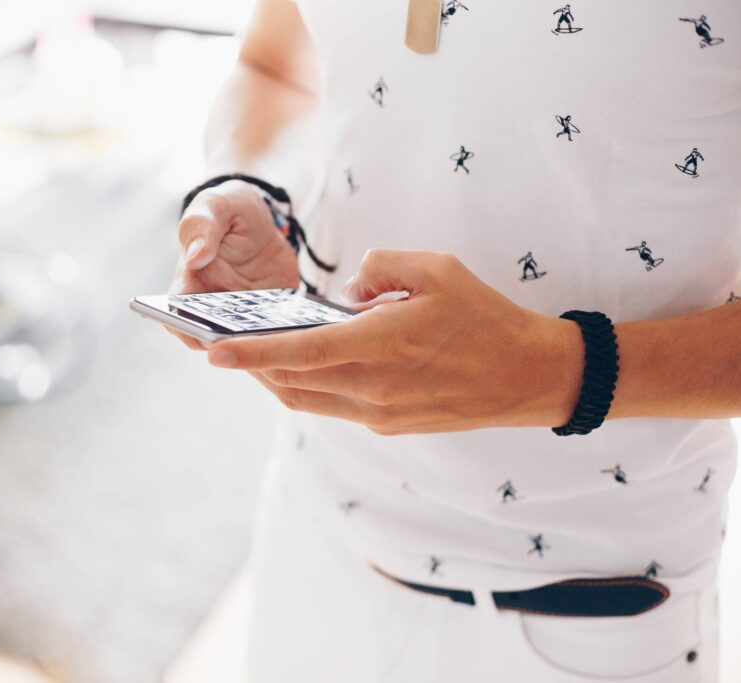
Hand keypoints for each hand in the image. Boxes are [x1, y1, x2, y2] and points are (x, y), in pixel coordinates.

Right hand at [165, 180, 300, 349]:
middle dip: (228, 343)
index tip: (201, 332)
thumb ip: (202, 227)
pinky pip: (275, 335)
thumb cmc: (229, 211)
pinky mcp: (267, 318)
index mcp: (190, 282)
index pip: (177, 315)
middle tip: (249, 338)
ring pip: (246, 343)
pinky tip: (305, 330)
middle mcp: (211, 306)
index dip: (185, 327)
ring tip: (279, 338)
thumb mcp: (215, 206)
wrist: (263, 221)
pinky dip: (287, 336)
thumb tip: (196, 256)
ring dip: (260, 345)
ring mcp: (241, 316)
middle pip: (213, 337)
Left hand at [203, 249, 584, 433]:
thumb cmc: (485, 316)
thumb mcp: (437, 268)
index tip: (212, 352)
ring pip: (308, 399)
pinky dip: (309, 386)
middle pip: (293, 382)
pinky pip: (333, 407)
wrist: (528, 376)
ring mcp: (380, 413)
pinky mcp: (388, 425)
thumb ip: (380, 265)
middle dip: (254, 366)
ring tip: (256, 354)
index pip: (302, 353)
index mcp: (383, 345)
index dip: (253, 355)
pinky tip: (306, 364)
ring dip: (277, 379)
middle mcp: (375, 388)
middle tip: (225, 345)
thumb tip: (346, 290)